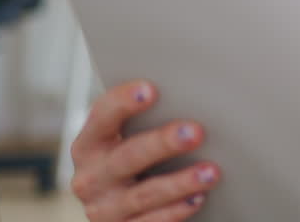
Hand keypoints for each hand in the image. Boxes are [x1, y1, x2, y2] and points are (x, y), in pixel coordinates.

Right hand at [70, 80, 220, 221]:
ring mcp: (104, 208)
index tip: (151, 90)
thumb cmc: (132, 158)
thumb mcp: (126, 138)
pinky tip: (198, 198)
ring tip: (210, 172)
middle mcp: (90, 177)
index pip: (102, 117)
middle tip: (195, 132)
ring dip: (180, 182)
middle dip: (163, 143)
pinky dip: (176, 210)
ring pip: (144, 194)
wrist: (117, 204)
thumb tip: (187, 94)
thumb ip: (144, 120)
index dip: (123, 102)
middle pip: (128, 156)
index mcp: (89, 144)